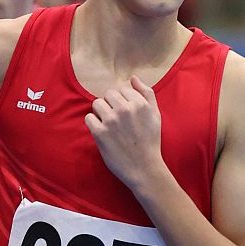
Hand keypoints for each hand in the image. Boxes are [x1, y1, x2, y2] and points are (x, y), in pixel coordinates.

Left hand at [84, 75, 162, 189]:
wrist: (144, 168)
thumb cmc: (150, 141)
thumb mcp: (155, 115)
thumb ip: (147, 93)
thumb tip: (133, 78)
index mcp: (140, 103)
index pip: (122, 88)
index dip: (122, 100)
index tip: (126, 113)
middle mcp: (125, 109)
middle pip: (108, 94)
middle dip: (111, 104)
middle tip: (117, 120)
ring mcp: (111, 121)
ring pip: (97, 103)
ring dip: (101, 113)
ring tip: (109, 125)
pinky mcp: (100, 133)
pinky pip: (89, 118)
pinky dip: (93, 124)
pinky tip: (102, 132)